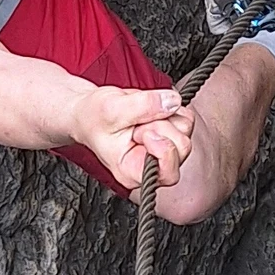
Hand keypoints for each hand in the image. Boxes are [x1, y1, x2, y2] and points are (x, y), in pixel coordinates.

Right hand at [75, 81, 192, 193]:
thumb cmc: (93, 117)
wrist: (89, 111)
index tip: (144, 131)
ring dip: (165, 116)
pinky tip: (150, 112)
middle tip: (138, 123)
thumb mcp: (111, 108)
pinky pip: (186, 118)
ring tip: (140, 117)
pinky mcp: (170, 133)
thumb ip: (142, 105)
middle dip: (161, 126)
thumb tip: (172, 101)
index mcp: (132, 172)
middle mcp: (152, 166)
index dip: (163, 147)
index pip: (168, 173)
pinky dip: (171, 109)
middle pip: (182, 148)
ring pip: (185, 131)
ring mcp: (164, 150)